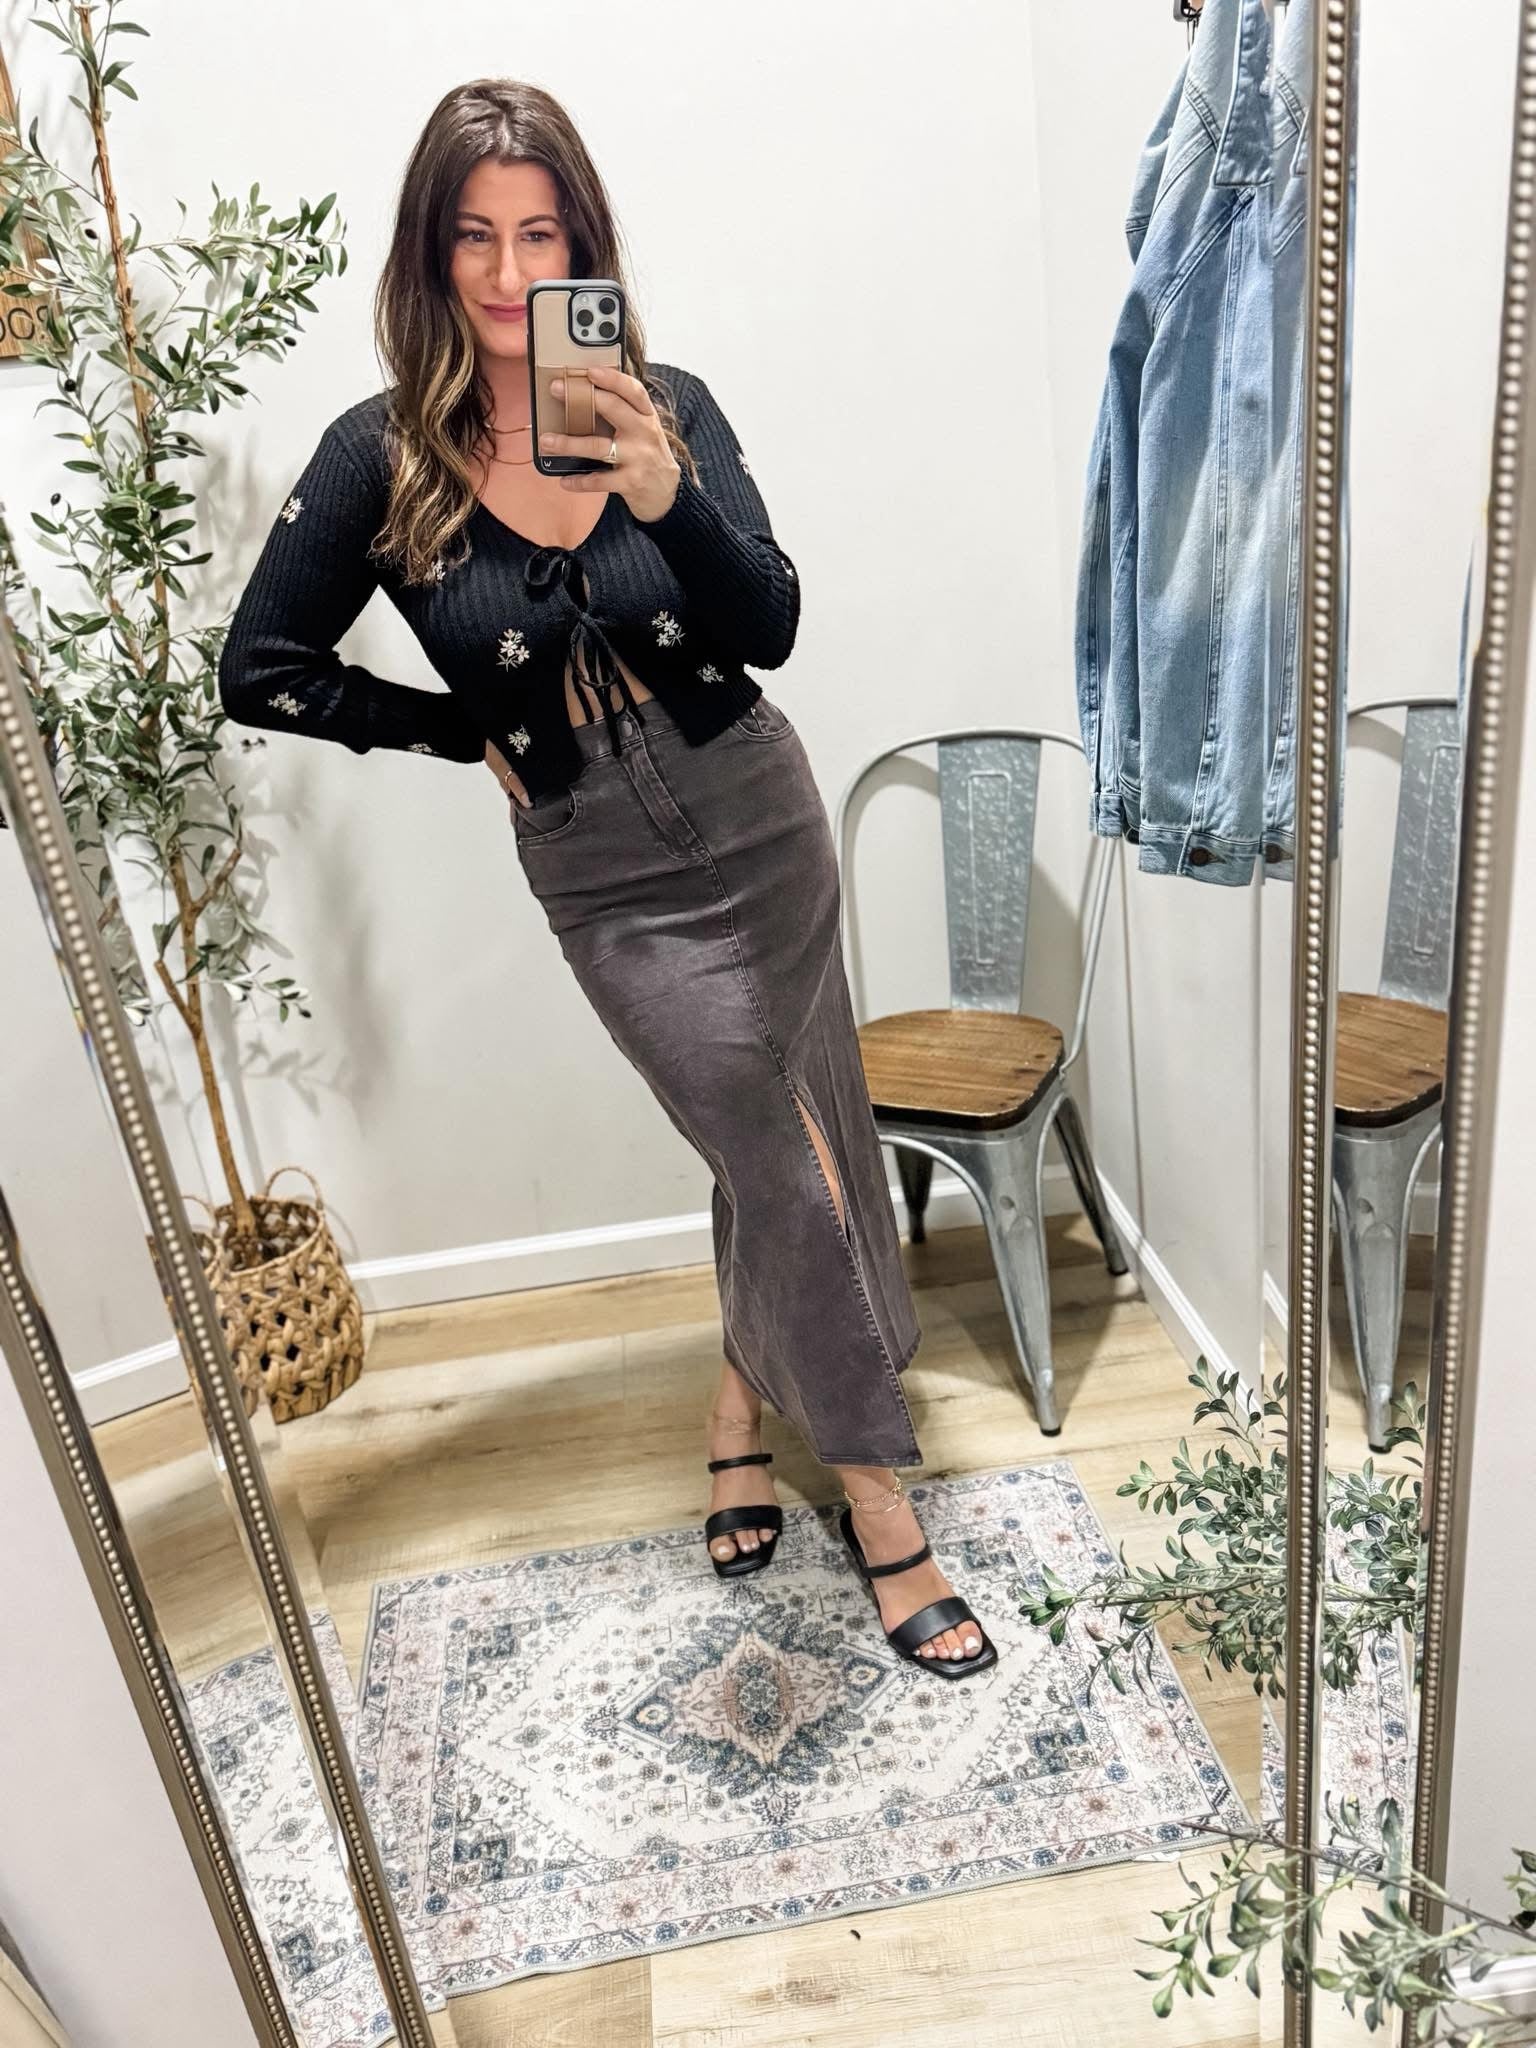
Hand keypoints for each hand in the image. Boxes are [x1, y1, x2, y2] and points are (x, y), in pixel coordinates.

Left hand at [542, 364, 680, 522]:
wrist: (666, 493)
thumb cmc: (648, 454)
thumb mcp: (644, 429)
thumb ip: (624, 412)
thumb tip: (586, 394)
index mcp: (646, 415)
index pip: (633, 390)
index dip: (612, 378)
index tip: (589, 371)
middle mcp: (644, 433)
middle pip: (613, 409)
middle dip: (582, 398)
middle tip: (556, 389)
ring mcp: (638, 458)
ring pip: (598, 446)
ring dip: (569, 443)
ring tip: (546, 441)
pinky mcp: (630, 482)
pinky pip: (599, 481)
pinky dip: (579, 481)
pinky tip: (564, 481)